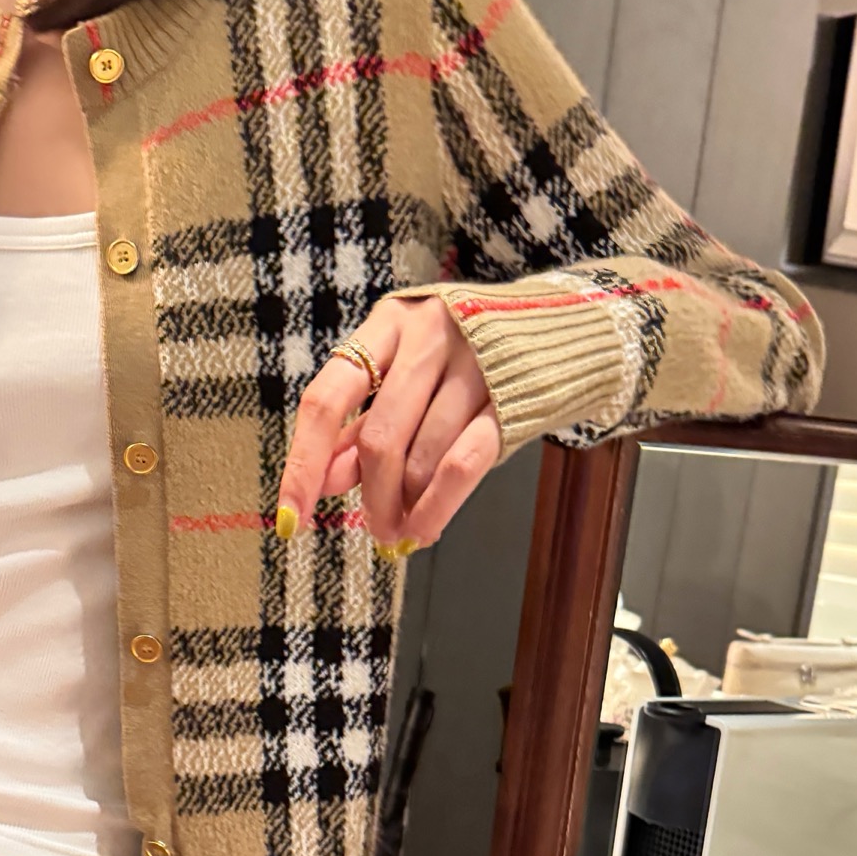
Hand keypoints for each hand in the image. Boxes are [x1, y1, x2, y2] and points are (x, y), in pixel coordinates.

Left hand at [276, 297, 500, 553]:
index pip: (326, 399)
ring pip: (422, 458)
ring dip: (406, 507)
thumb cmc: (468, 357)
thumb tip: (321, 481)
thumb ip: (361, 425)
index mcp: (387, 325)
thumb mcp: (406, 377)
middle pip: (379, 438)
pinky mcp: (511, 397)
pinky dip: (437, 507)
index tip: (291, 514)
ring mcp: (474, 363)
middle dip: (372, 497)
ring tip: (403, 529)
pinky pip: (462, 465)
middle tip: (375, 530)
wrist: (565, 328)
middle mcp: (427, 335)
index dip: (303, 463)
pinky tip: (427, 527)